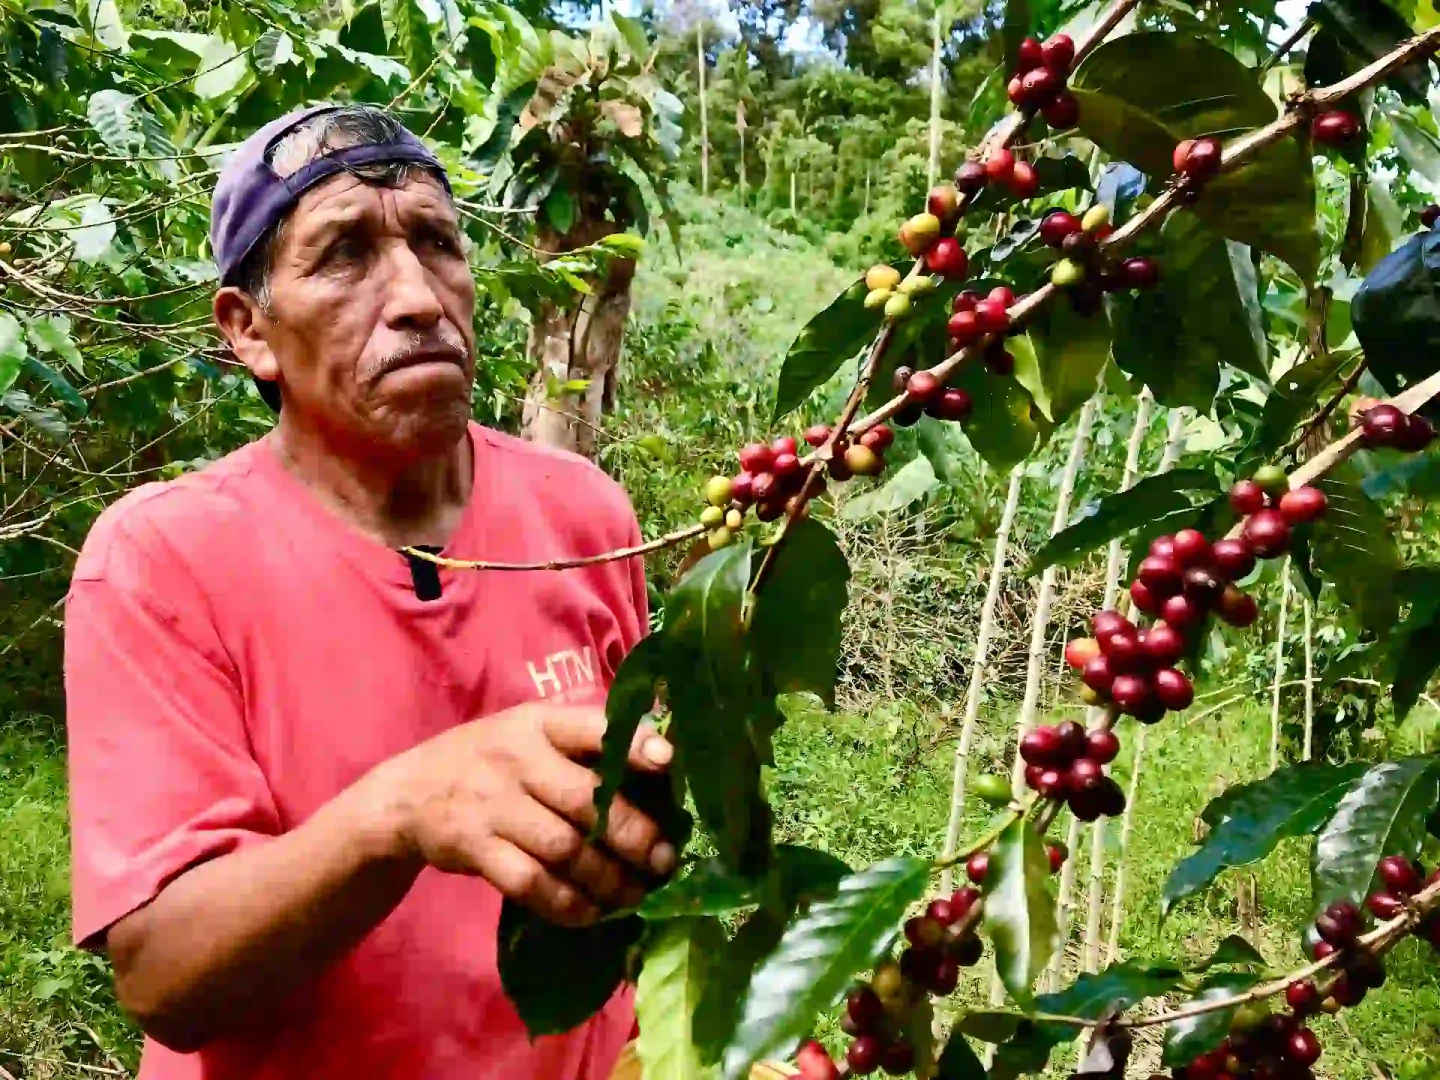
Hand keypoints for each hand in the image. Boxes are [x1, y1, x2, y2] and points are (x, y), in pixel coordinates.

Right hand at [364, 703, 675, 927]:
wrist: (407, 794)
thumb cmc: (490, 761)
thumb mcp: (528, 733)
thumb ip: (582, 743)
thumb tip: (662, 765)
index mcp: (538, 724)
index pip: (591, 727)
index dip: (632, 744)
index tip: (669, 762)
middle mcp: (516, 759)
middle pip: (588, 801)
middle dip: (634, 836)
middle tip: (664, 861)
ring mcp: (492, 804)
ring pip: (564, 849)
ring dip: (607, 878)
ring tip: (634, 894)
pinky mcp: (474, 847)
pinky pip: (529, 883)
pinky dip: (565, 903)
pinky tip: (590, 912)